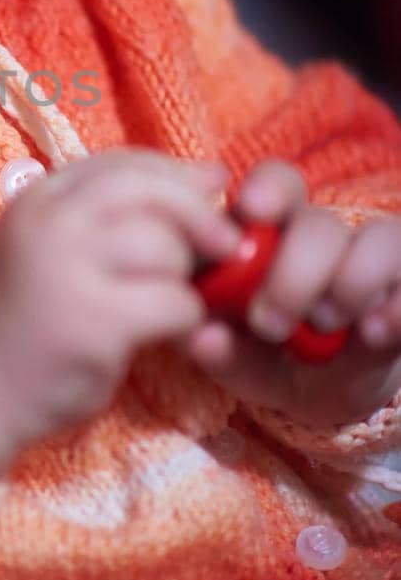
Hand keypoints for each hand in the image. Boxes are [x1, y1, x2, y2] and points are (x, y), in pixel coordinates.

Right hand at [0, 148, 242, 447]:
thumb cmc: (29, 315)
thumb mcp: (56, 244)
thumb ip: (116, 212)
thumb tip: (212, 176)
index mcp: (42, 198)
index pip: (125, 164)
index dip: (177, 178)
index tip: (207, 200)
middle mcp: (51, 222)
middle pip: (152, 192)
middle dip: (200, 217)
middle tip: (222, 248)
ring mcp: (68, 270)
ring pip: (168, 247)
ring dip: (189, 277)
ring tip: (174, 301)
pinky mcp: (93, 322)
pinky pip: (174, 302)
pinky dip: (187, 319)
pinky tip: (172, 335)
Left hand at [177, 158, 400, 426]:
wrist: (328, 393)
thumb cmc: (268, 358)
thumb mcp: (240, 362)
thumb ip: (218, 349)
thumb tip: (199, 337)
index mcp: (269, 234)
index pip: (275, 186)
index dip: (267, 190)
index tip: (251, 211)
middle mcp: (322, 236)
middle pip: (319, 223)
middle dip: (295, 273)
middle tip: (269, 325)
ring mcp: (373, 257)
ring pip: (378, 239)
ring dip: (351, 284)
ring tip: (326, 327)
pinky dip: (395, 308)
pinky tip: (372, 335)